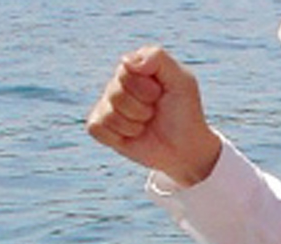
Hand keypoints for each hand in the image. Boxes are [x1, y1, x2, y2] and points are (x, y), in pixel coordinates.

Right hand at [86, 45, 224, 187]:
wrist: (184, 148)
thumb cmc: (184, 113)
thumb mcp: (182, 81)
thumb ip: (158, 58)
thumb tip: (126, 61)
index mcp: (135, 68)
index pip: (125, 71)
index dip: (146, 89)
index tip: (161, 94)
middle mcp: (118, 83)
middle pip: (115, 93)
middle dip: (141, 109)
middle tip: (154, 112)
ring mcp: (108, 105)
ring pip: (108, 113)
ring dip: (133, 125)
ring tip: (145, 125)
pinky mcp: (101, 126)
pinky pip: (96, 127)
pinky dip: (117, 136)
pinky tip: (131, 136)